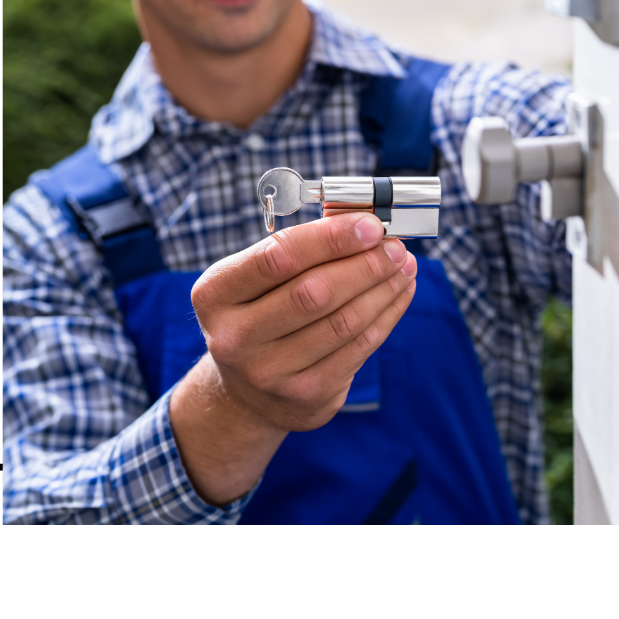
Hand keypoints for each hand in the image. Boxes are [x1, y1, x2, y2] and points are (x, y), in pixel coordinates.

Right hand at [169, 213, 416, 504]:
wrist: (246, 393)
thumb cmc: (259, 315)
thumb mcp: (256, 280)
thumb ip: (301, 250)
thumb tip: (363, 222)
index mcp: (215, 294)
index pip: (278, 257)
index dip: (330, 239)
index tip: (370, 225)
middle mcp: (234, 338)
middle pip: (314, 293)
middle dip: (364, 264)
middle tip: (395, 246)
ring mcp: (270, 373)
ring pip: (343, 322)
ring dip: (382, 288)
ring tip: (404, 265)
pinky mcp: (307, 396)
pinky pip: (359, 348)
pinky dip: (387, 314)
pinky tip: (399, 292)